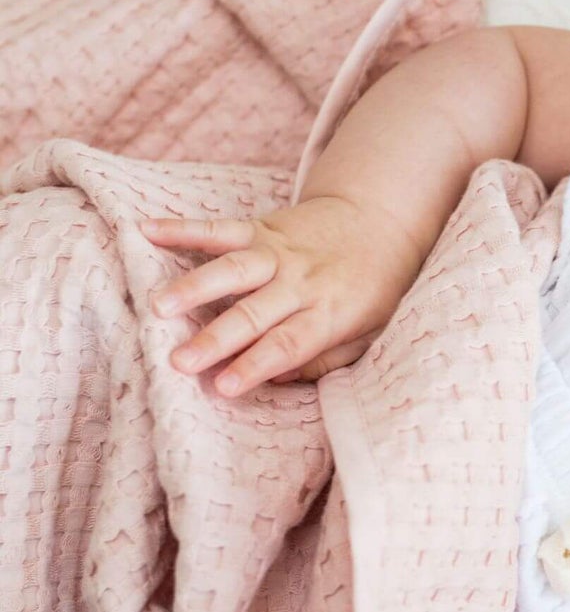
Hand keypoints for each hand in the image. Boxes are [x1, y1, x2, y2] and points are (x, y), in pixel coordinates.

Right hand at [139, 195, 424, 395]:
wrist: (380, 223)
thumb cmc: (374, 290)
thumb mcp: (369, 333)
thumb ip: (326, 359)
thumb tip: (276, 381)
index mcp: (327, 314)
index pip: (288, 344)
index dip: (255, 366)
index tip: (223, 388)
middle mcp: (300, 282)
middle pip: (253, 313)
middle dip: (216, 339)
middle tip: (179, 361)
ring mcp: (278, 253)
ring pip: (232, 269)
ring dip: (194, 286)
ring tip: (158, 306)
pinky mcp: (261, 228)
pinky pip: (219, 228)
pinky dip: (183, 228)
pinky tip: (147, 230)